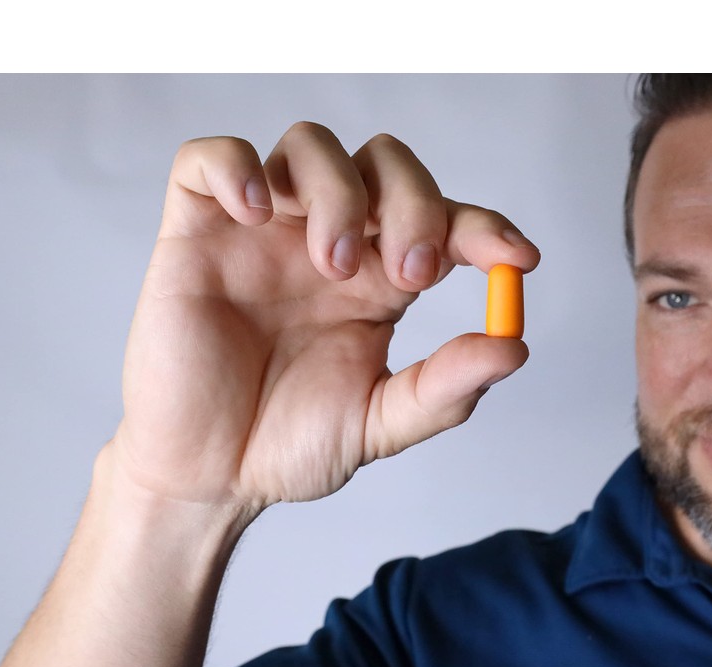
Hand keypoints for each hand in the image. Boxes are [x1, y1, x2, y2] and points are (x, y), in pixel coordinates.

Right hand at [109, 123, 539, 510]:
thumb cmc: (285, 448)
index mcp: (374, 284)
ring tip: (329, 266)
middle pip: (384, 165)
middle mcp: (324, 245)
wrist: (208, 476)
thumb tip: (512, 347)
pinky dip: (235, 167)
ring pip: (309, 146)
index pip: (441, 221)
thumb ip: (442, 389)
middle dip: (413, 204)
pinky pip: (209, 159)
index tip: (515, 258)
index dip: (484, 227)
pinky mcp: (196, 234)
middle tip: (410, 273)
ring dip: (338, 191)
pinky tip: (254, 215)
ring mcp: (261, 234)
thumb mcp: (377, 425)